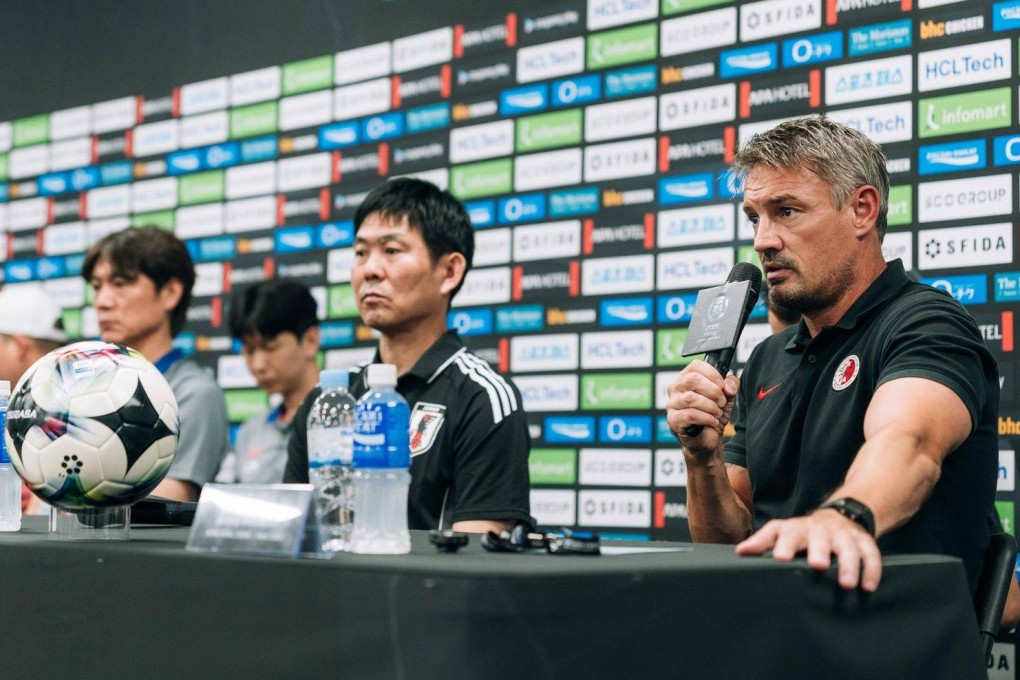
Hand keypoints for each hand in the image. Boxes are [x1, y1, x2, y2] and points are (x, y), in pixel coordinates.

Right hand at [666, 360, 738, 459]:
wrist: (708, 439)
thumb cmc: (712, 415)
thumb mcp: (726, 397)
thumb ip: (731, 385)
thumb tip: (728, 386)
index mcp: (686, 378)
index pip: (695, 366)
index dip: (712, 374)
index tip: (722, 385)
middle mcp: (675, 388)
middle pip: (692, 379)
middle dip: (713, 391)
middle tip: (721, 401)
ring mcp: (672, 404)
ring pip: (691, 398)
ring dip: (710, 406)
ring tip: (717, 413)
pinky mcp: (673, 420)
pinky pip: (690, 415)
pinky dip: (706, 418)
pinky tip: (712, 422)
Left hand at [735, 509, 881, 591]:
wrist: (840, 516)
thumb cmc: (803, 533)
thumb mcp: (782, 532)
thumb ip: (762, 542)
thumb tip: (740, 552)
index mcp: (797, 529)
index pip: (786, 533)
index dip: (782, 544)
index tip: (780, 557)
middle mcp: (821, 530)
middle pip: (820, 539)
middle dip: (819, 551)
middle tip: (817, 565)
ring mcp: (844, 535)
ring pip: (848, 548)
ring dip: (848, 565)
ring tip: (845, 583)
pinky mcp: (864, 542)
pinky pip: (871, 555)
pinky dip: (871, 570)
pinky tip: (868, 586)